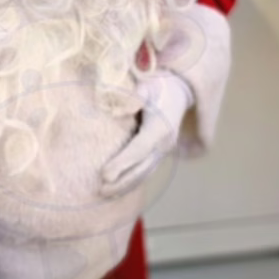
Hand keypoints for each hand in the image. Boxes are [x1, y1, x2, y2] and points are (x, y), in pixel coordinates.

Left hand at [100, 72, 192, 198]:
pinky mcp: (159, 152)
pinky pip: (146, 170)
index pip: (139, 149)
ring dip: (126, 185)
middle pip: (141, 168)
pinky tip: (117, 188)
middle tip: (99, 190)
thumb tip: (118, 108)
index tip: (104, 174)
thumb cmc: (158, 83)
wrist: (179, 89)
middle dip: (121, 181)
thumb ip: (135, 94)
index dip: (122, 163)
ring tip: (104, 194)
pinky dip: (132, 181)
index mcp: (159, 128)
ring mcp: (163, 150)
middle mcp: (164, 143)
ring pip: (144, 173)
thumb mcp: (148, 84)